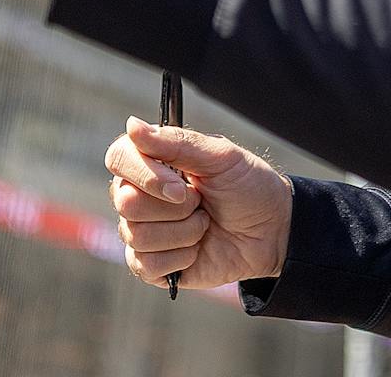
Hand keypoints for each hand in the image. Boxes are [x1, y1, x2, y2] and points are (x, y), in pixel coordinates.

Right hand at [105, 118, 291, 289]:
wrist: (271, 231)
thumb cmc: (246, 186)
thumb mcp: (220, 157)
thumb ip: (176, 142)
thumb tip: (132, 125)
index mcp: (152, 162)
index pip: (118, 158)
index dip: (144, 174)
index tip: (181, 186)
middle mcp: (139, 194)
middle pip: (125, 202)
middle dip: (175, 207)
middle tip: (201, 203)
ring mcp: (143, 231)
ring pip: (136, 235)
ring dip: (183, 232)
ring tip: (204, 224)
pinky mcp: (151, 265)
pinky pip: (145, 265)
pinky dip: (180, 257)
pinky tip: (196, 249)